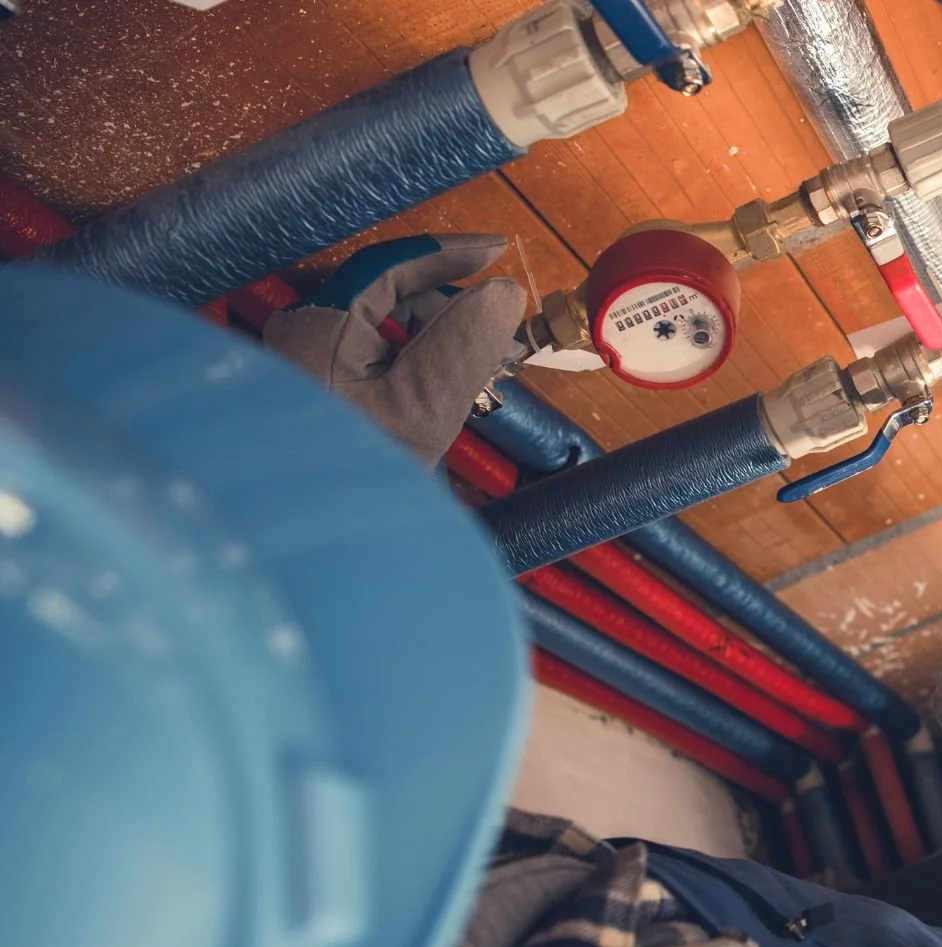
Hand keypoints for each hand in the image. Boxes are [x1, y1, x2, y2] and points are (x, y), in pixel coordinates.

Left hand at [264, 234, 526, 461]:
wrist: (297, 556)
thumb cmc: (347, 485)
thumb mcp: (421, 411)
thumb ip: (463, 344)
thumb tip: (500, 294)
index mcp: (317, 326)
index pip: (390, 265)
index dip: (449, 253)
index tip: (497, 251)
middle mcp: (297, 338)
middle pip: (386, 298)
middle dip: (446, 309)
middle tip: (497, 335)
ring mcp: (298, 369)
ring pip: (377, 331)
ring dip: (430, 342)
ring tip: (472, 377)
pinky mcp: (306, 399)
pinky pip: (364, 362)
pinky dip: (406, 368)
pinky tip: (432, 401)